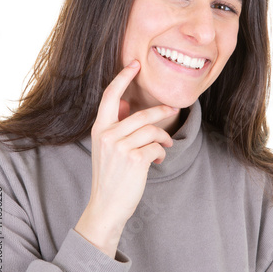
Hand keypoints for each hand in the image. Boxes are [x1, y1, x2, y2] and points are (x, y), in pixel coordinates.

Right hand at [75, 60, 178, 256]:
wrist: (106, 207)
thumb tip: (128, 103)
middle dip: (162, 112)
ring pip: (152, 130)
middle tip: (173, 109)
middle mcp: (107, 135)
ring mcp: (120, 148)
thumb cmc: (109, 176)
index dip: (122, 77)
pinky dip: (161, 152)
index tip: (134, 64)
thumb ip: (115, 126)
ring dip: (164, 137)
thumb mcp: (106, 148)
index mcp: (99, 128)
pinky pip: (156, 147)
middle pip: (142, 114)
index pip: (110, 96)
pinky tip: (158, 159)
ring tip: (166, 144)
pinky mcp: (134, 160)